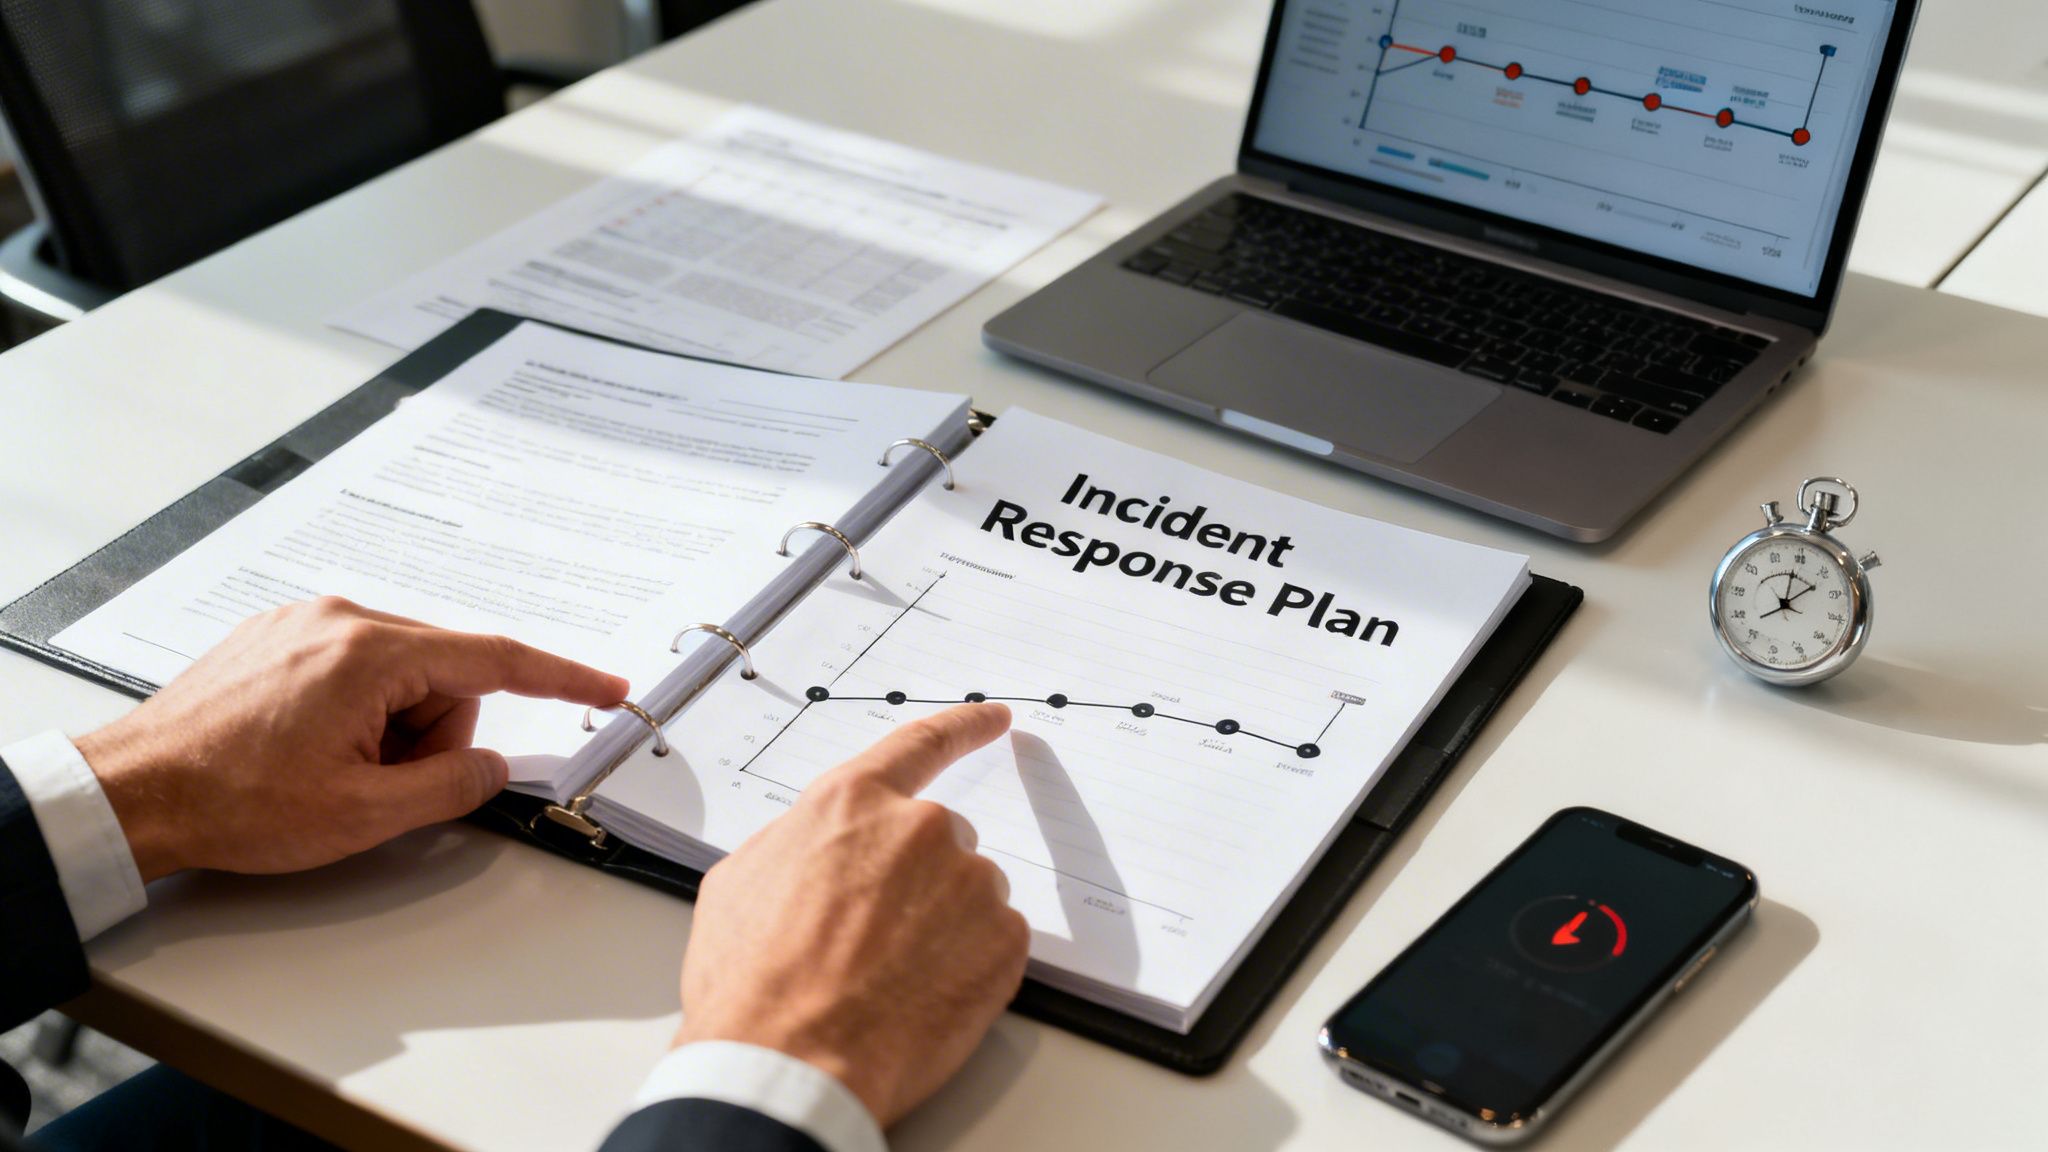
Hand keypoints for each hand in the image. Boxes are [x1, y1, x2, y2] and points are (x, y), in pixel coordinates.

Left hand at [75, 597, 629, 882]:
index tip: (607, 686)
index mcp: (370, 654)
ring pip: (400, 676)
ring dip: (389, 730)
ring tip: (330, 772)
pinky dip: (355, 715)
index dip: (561, 678)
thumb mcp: (363, 815)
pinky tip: (308, 751)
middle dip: (431, 737)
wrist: (133, 794)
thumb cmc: (232, 803)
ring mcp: (305, 624)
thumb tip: (494, 768)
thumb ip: (452, 787)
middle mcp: (340, 620)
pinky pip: (356, 670)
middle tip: (379, 787)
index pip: (495, 660)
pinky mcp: (278, 637)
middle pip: (444, 675)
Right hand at [675, 703, 1027, 1127]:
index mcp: (852, 804)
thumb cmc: (753, 982)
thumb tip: (819, 846)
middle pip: (938, 840)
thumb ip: (797, 842)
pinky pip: (993, 941)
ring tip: (886, 977)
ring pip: (966, 894)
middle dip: (913, 881)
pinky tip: (920, 995)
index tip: (996, 717)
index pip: (922, 744)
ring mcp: (971, 885)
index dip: (963, 727)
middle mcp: (921, 830)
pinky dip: (966, 965)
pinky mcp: (1005, 942)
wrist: (790, 1064)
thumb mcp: (740, 882)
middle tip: (869, 938)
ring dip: (940, 925)